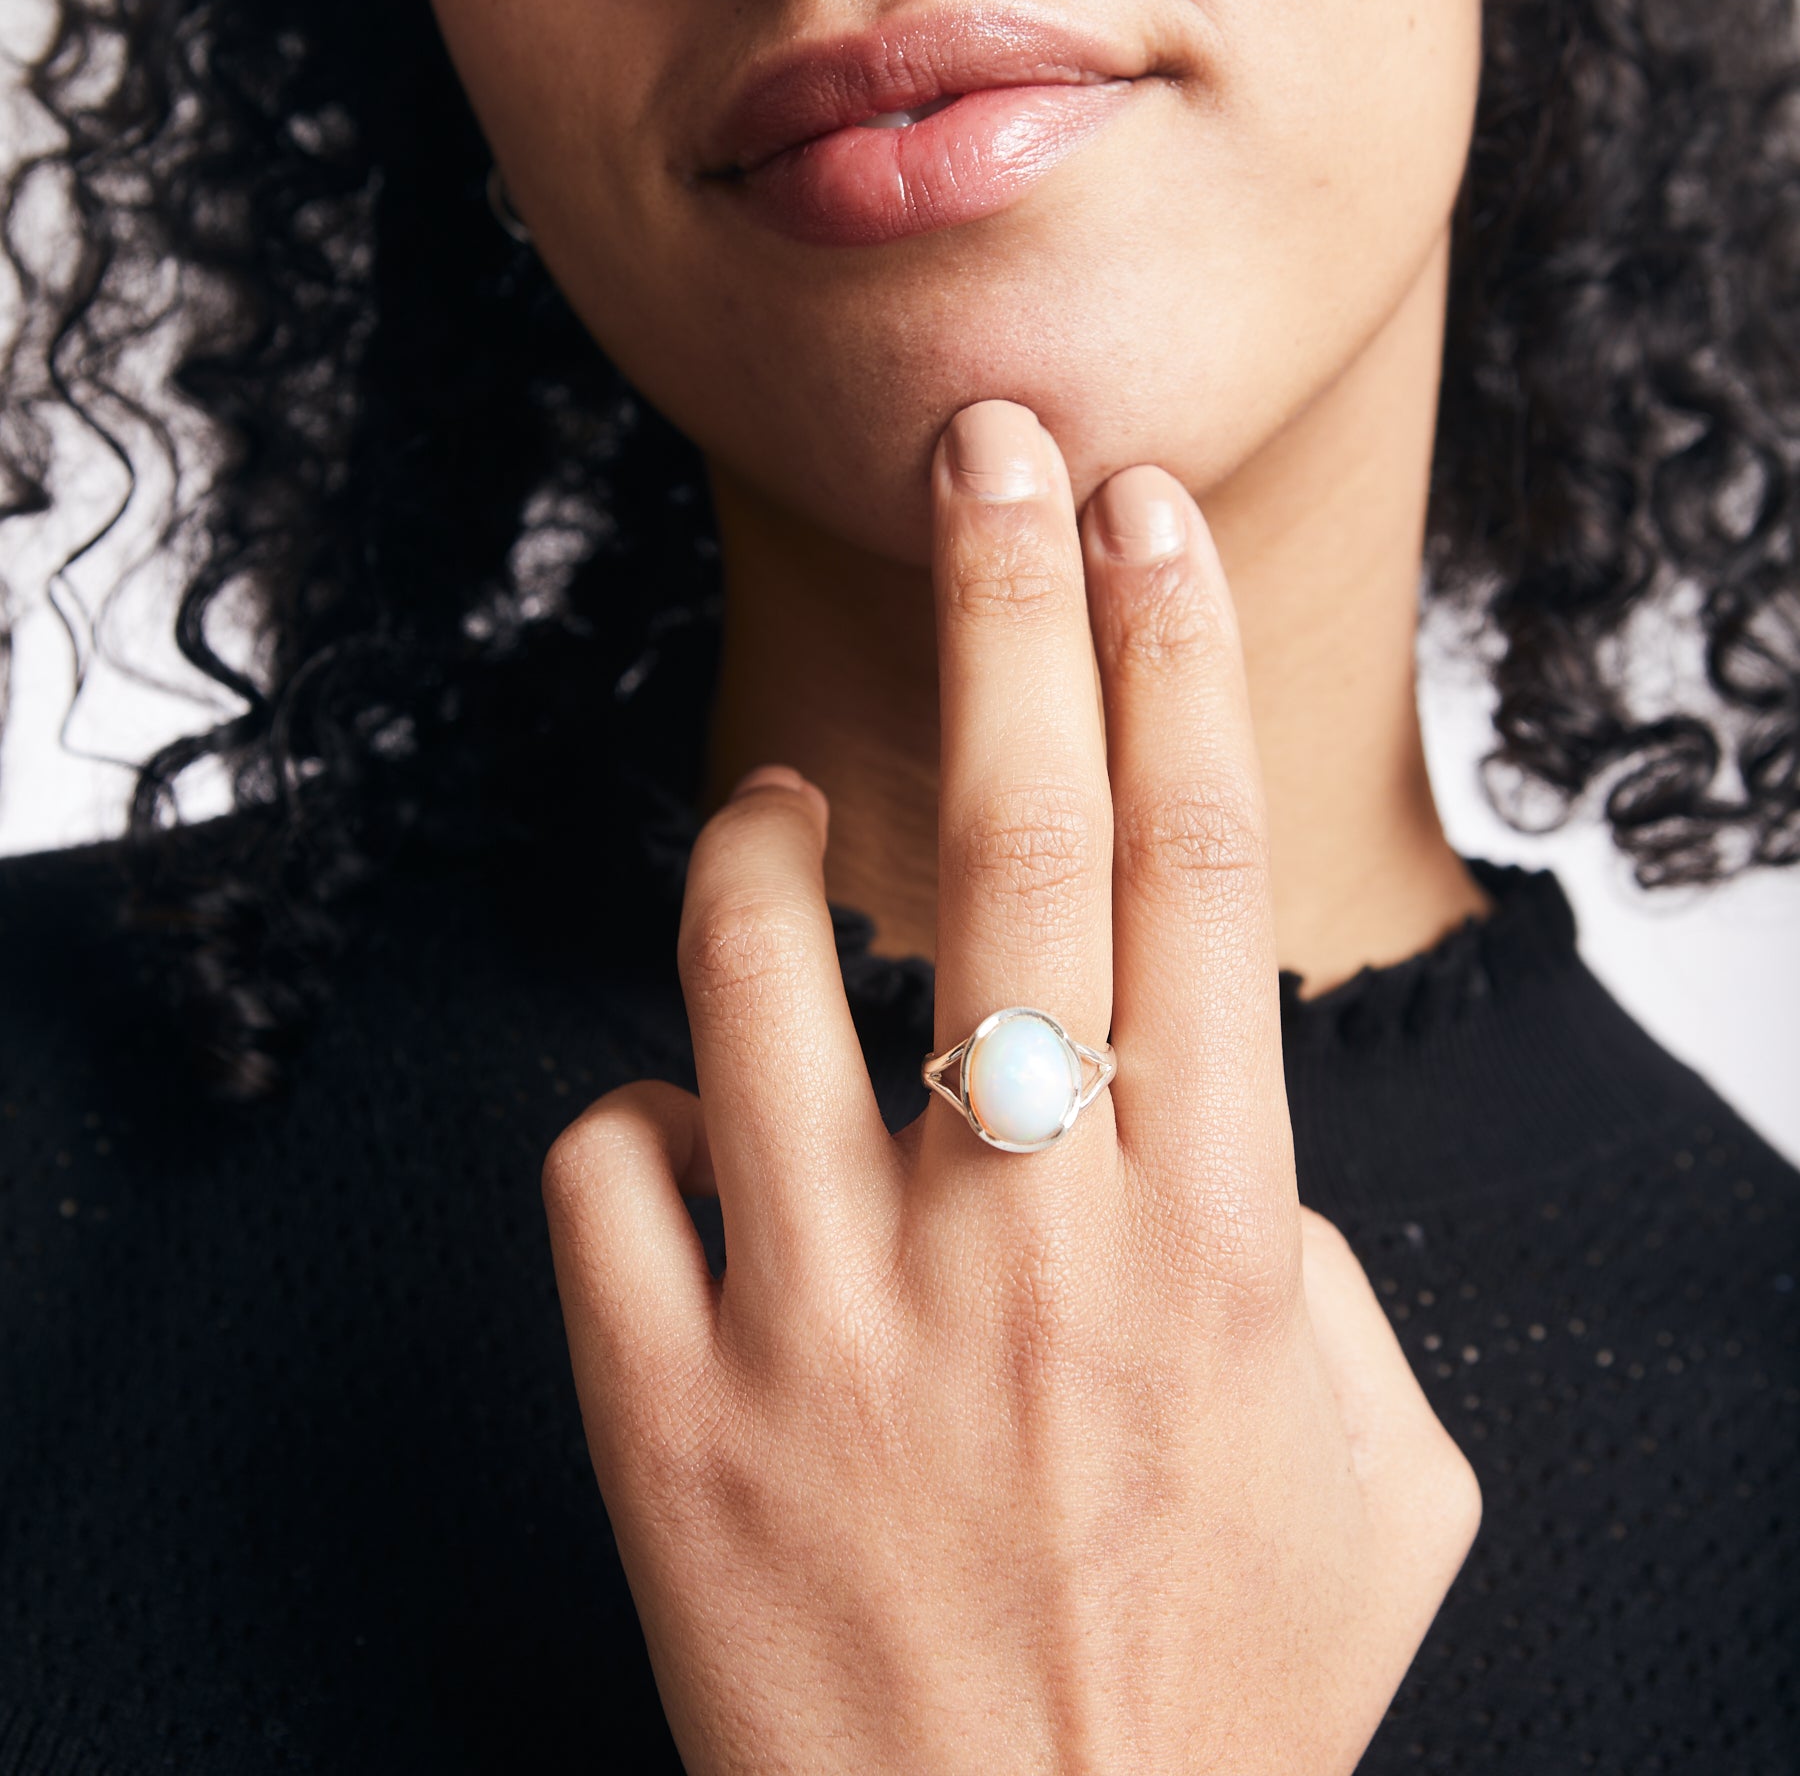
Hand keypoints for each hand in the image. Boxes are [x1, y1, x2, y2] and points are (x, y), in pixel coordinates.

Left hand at [542, 400, 1479, 1773]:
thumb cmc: (1221, 1702)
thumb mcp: (1374, 1477)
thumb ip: (1311, 1280)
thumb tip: (1217, 1152)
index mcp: (1211, 1235)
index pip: (1199, 867)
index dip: (1171, 660)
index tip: (1140, 515)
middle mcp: (1020, 1236)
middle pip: (1018, 838)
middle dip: (1002, 603)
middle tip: (983, 448)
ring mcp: (827, 1314)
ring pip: (752, 966)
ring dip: (757, 847)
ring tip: (776, 807)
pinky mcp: (668, 1408)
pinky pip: (608, 1164)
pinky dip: (640, 1121)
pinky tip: (688, 1147)